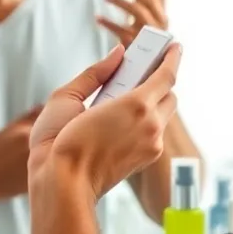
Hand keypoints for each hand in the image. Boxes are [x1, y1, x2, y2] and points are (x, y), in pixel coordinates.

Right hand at [28, 41, 180, 198]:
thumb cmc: (58, 143)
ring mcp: (151, 144)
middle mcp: (150, 125)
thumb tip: (117, 55)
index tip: (174, 47)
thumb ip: (96, 72)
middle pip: (170, 95)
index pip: (167, 76)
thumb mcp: (67, 98)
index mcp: (136, 106)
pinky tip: (121, 122)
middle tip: (139, 74)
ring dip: (152, 103)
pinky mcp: (146, 158)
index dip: (172, 58)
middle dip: (159, 82)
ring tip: (124, 101)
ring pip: (164, 115)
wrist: (62, 187)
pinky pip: (154, 132)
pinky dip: (145, 122)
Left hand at [98, 0, 168, 47]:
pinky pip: (121, 30)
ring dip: (120, 2)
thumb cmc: (141, 41)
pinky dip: (107, 22)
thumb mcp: (143, 21)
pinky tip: (98, 18)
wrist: (145, 68)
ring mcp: (149, 34)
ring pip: (137, 12)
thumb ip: (139, 4)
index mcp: (161, 14)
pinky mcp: (137, 45)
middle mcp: (159, 22)